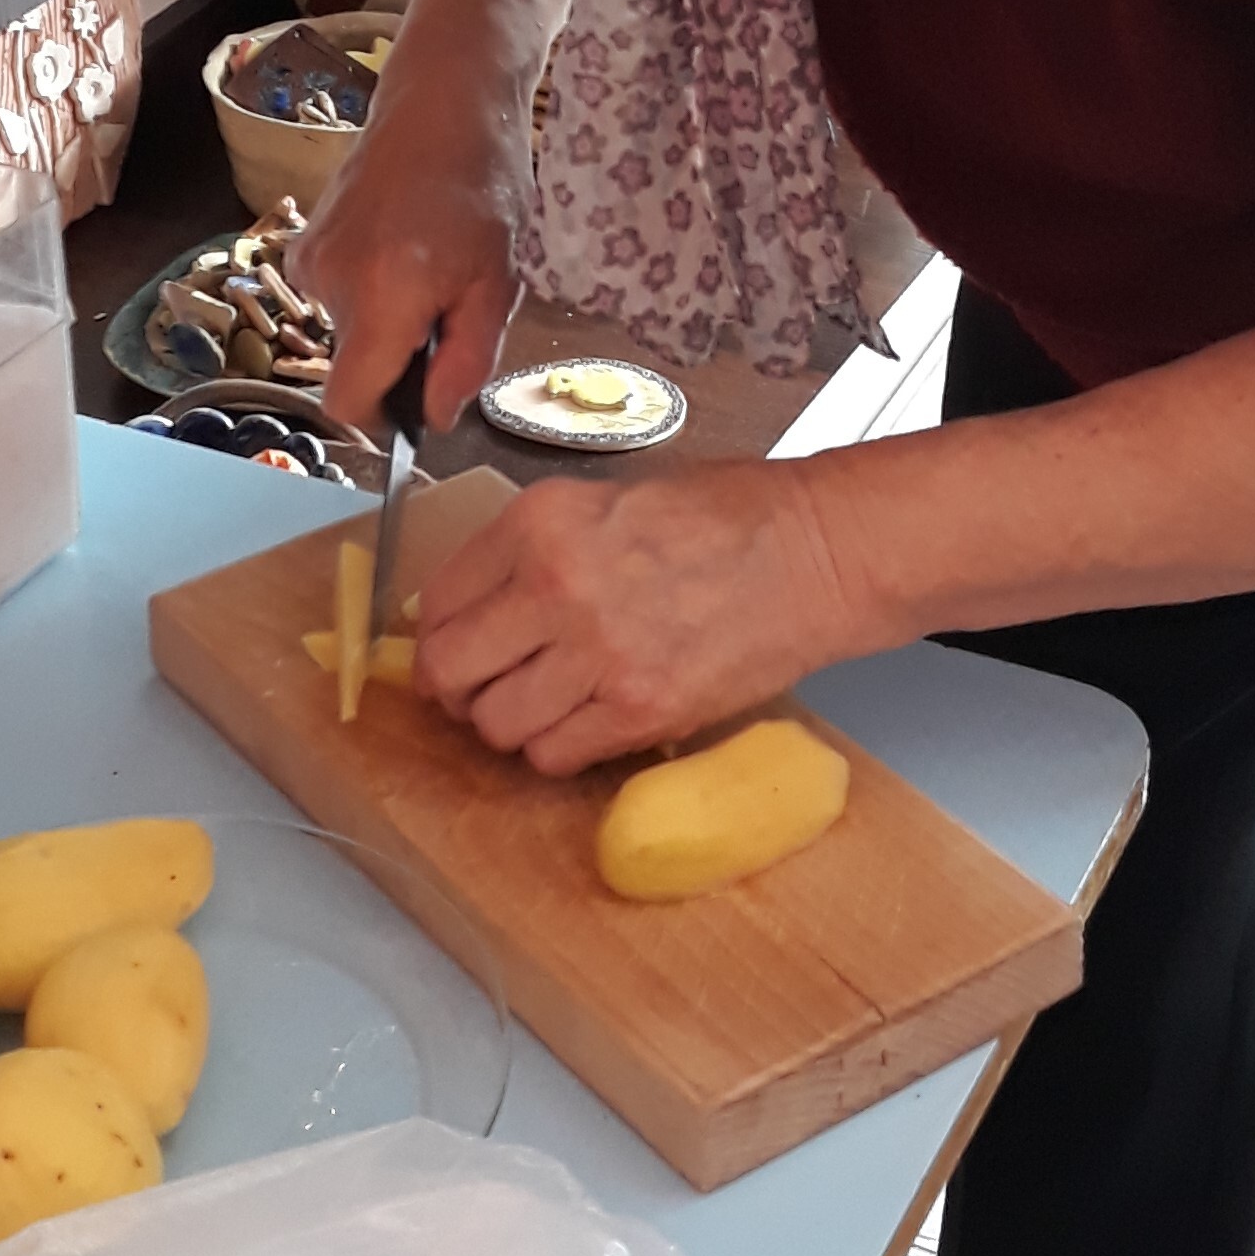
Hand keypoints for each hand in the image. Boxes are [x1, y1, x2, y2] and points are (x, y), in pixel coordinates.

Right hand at [297, 83, 531, 434]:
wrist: (442, 102)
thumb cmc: (483, 186)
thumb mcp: (498, 284)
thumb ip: (466, 361)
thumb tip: (435, 419)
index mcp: (383, 297)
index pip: (346, 404)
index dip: (381, 420)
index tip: (416, 402)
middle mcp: (331, 281)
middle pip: (353, 366)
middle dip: (400, 357)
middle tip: (448, 308)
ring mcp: (310, 260)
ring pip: (349, 331)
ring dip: (389, 320)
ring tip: (430, 267)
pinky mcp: (303, 243)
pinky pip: (336, 298)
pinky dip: (369, 292)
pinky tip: (402, 249)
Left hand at [415, 463, 861, 774]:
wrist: (816, 553)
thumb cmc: (727, 518)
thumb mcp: (608, 499)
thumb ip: (536, 548)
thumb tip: (477, 603)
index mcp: (541, 523)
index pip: (440, 599)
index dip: (438, 634)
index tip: (451, 648)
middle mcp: (556, 587)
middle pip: (451, 669)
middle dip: (454, 688)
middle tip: (475, 691)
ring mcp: (598, 654)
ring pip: (496, 724)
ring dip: (509, 724)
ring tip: (545, 705)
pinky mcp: (640, 710)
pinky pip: (555, 756)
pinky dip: (559, 750)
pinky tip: (587, 722)